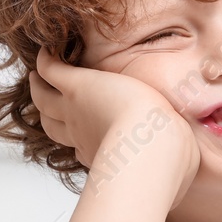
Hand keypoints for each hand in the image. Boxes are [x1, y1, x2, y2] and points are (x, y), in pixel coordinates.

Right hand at [29, 49, 199, 201]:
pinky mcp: (79, 86)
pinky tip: (45, 53)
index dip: (78, 138)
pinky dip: (46, 62)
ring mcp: (76, 110)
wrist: (152, 150)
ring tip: (37, 78)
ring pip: (45, 99)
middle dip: (49, 115)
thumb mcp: (170, 163)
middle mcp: (84, 134)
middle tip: (46, 103)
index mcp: (103, 152)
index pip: (82, 145)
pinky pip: (52, 71)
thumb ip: (173, 162)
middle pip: (54, 125)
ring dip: (40, 89)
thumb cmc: (165, 162)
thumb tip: (184, 167)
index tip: (80, 133)